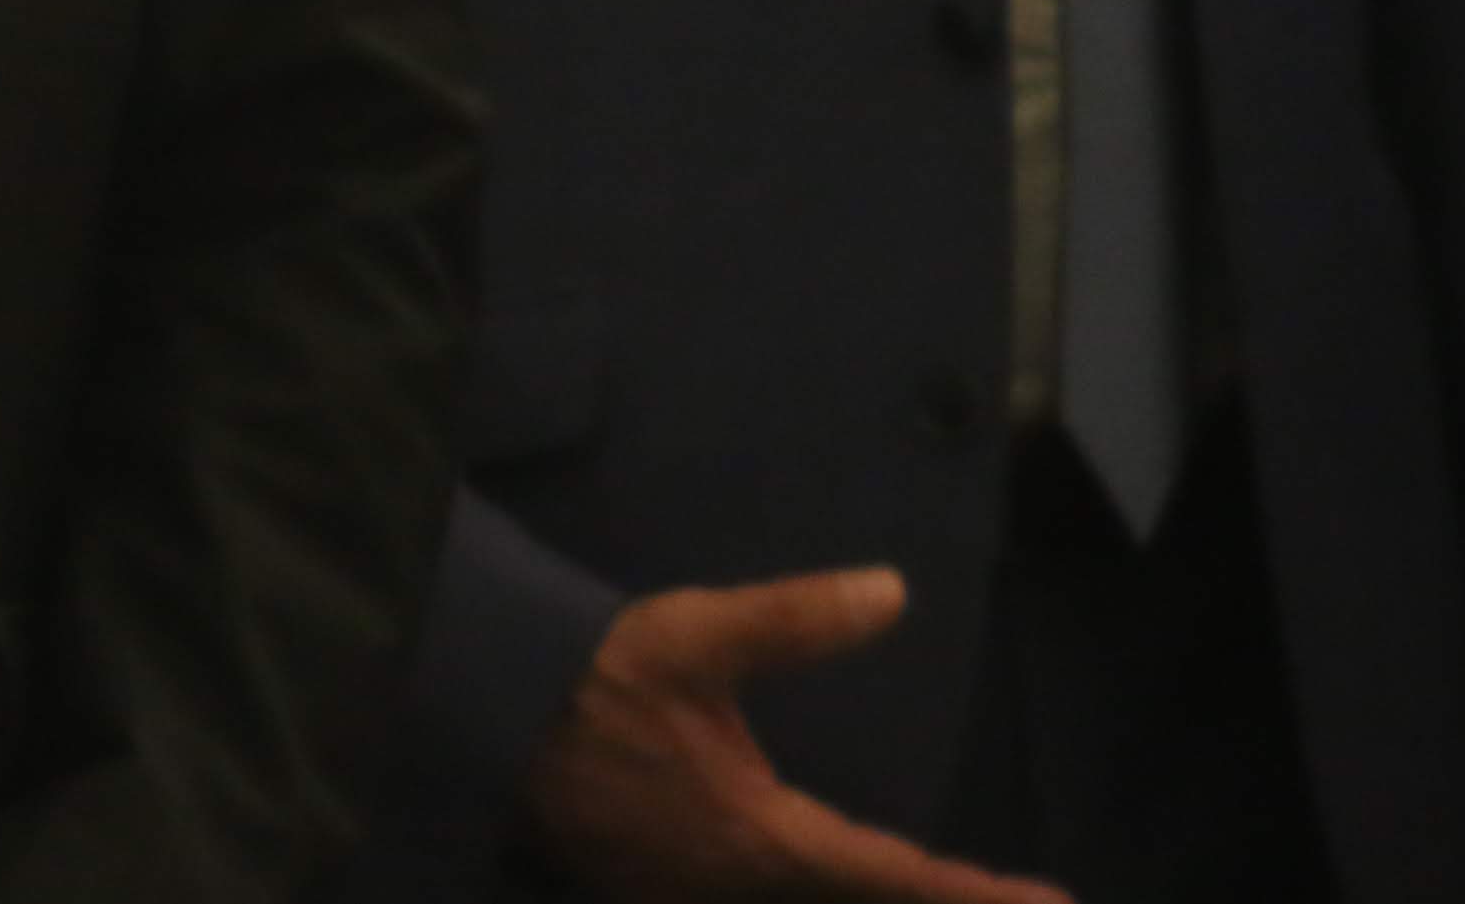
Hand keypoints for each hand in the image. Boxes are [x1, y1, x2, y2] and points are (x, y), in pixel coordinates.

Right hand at [517, 568, 1068, 903]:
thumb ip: (796, 619)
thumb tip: (891, 591)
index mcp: (763, 836)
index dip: (974, 897)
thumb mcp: (699, 633)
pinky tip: (823, 889)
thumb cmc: (600, 674)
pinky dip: (810, 899)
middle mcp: (738, 886)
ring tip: (935, 895)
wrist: (490, 712)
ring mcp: (693, 897)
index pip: (892, 875)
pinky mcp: (656, 891)